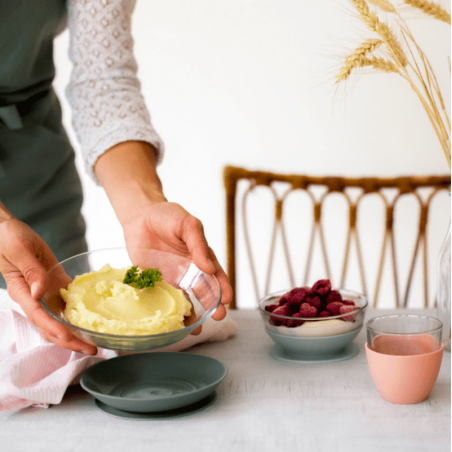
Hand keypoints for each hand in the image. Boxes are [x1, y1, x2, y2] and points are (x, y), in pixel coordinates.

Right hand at [0, 217, 96, 354]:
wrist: (8, 229)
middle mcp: (34, 297)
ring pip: (60, 319)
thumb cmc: (7, 238)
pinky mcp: (55, 284)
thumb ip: (30, 271)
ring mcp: (45, 292)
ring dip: (76, 332)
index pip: (37, 315)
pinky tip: (95, 320)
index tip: (68, 336)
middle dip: (70, 340)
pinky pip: (68, 302)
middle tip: (92, 349)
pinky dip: (80, 313)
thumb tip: (40, 292)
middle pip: (51, 325)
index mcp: (21, 291)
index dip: (53, 328)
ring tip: (96, 342)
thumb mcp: (18, 250)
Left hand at [122, 202, 232, 333]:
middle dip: (212, 306)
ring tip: (196, 329)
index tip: (227, 300)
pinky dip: (168, 312)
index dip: (223, 288)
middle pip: (204, 292)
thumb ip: (198, 244)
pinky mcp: (155, 282)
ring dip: (192, 315)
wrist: (139, 216)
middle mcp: (189, 271)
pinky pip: (163, 299)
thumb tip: (209, 267)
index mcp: (201, 257)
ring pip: (185, 300)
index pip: (216, 275)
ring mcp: (172, 278)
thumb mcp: (188, 225)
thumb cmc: (167, 216)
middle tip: (218, 317)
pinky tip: (171, 323)